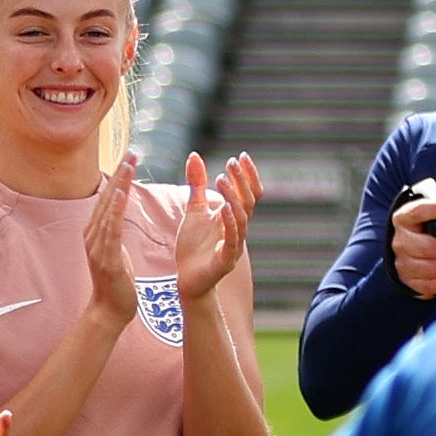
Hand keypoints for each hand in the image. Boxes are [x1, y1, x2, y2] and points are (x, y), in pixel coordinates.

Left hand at [175, 155, 259, 302]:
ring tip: (222, 179)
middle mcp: (238, 229)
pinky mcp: (226, 259)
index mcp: (233, 217)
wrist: (187, 279)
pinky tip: (224, 208)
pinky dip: (230, 222)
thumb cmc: (193, 246)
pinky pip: (232, 239)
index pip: (249, 192)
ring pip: (242, 218)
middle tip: (231, 163)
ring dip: (233, 197)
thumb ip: (197, 185)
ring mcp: (235, 244)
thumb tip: (195, 155)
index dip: (248, 175)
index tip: (241, 156)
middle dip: (241, 181)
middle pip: (249, 201)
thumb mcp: (194, 210)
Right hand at [386, 193, 435, 300]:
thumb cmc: (424, 225)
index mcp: (404, 218)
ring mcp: (403, 263)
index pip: (418, 212)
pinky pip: (431, 285)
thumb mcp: (431, 203)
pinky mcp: (409, 280)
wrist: (408, 246)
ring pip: (433, 269)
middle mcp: (401, 241)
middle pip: (430, 247)